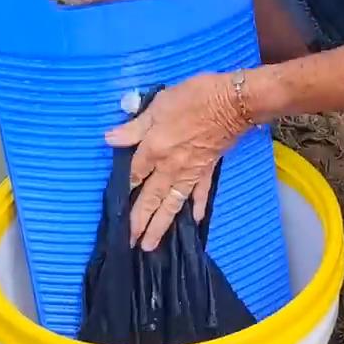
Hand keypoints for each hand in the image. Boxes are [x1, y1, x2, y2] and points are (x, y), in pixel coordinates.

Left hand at [106, 74, 250, 250]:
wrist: (233, 102)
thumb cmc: (194, 98)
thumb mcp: (159, 106)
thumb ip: (135, 127)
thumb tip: (109, 139)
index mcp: (154, 150)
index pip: (133, 176)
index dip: (123, 192)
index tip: (114, 210)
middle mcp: (170, 167)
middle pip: (151, 198)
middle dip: (139, 222)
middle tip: (129, 244)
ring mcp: (190, 172)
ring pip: (172, 203)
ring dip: (161, 225)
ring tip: (151, 245)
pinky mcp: (208, 169)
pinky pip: (200, 192)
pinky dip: (197, 206)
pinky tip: (194, 220)